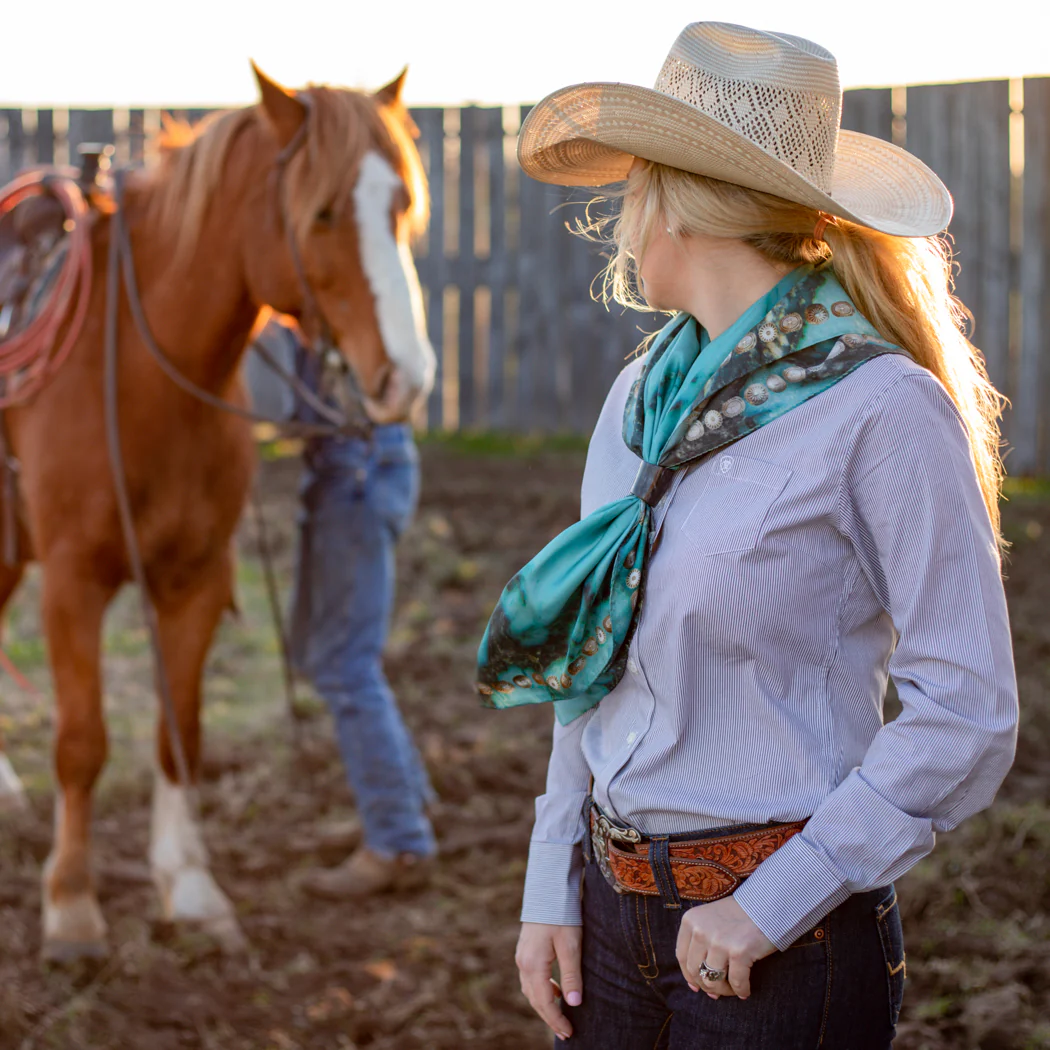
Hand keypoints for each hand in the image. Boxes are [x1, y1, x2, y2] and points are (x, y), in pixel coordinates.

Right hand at [516, 922, 583, 1040]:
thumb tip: (574, 1004)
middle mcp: (523, 963)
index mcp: (533, 965)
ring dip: (544, 1004)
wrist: (548, 888)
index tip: (569, 1033)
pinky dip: (541, 990)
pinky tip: (555, 989)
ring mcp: (521, 956)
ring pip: (530, 990)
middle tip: (565, 1031)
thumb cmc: (561, 915)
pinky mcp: (525, 949)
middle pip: (534, 999)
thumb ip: (571, 976)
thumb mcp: (571, 946)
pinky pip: (530, 978)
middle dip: (549, 1017)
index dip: (556, 1021)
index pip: (544, 1002)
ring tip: (560, 1015)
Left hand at [675, 896, 775, 999]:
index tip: (698, 986)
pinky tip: (745, 991)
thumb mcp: (709, 921)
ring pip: (713, 981)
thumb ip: (699, 945)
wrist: (765, 905)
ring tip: (734, 990)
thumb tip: (695, 985)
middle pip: (695, 972)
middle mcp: (700, 931)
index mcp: (690, 921)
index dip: (690, 975)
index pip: (682, 957)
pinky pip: (736, 983)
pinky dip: (741, 990)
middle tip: (719, 992)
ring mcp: (718, 942)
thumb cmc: (738, 915)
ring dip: (724, 991)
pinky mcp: (739, 952)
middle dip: (707, 986)